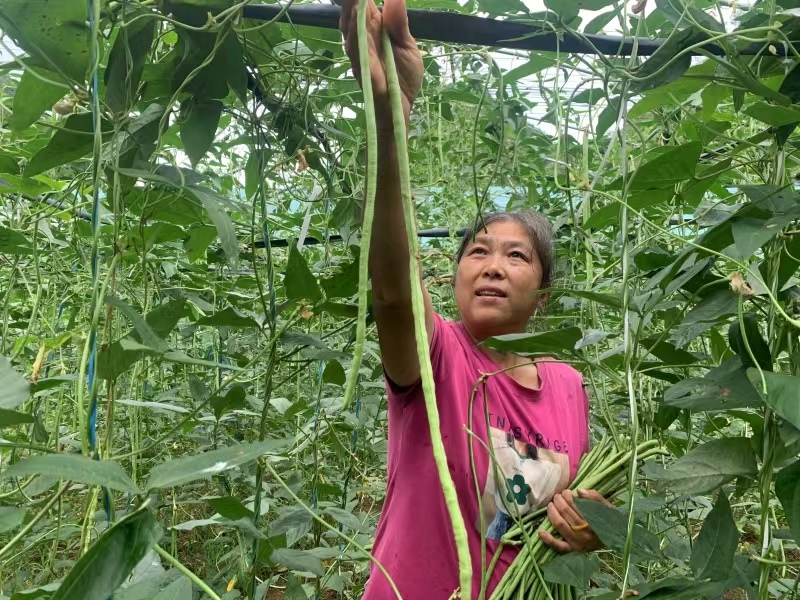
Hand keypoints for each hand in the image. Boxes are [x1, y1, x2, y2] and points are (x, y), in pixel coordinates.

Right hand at [340, 0, 422, 125]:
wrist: (401, 109)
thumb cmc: (403, 78)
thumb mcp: (407, 45)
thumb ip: (400, 21)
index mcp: (372, 26)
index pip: (361, 0)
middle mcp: (360, 35)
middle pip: (349, 5)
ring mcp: (357, 49)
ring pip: (347, 18)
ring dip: (350, 3)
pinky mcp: (360, 63)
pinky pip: (354, 40)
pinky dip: (354, 22)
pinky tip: (357, 7)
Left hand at [539, 489, 610, 552]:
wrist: (617, 539)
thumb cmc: (609, 519)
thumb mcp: (606, 506)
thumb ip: (595, 497)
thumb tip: (579, 491)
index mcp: (594, 520)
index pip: (575, 505)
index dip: (567, 496)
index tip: (566, 492)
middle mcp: (585, 533)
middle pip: (565, 513)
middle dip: (558, 501)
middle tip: (557, 496)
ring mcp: (578, 543)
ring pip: (560, 525)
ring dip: (552, 512)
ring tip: (551, 504)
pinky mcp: (574, 550)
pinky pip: (559, 546)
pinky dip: (549, 540)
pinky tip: (540, 532)